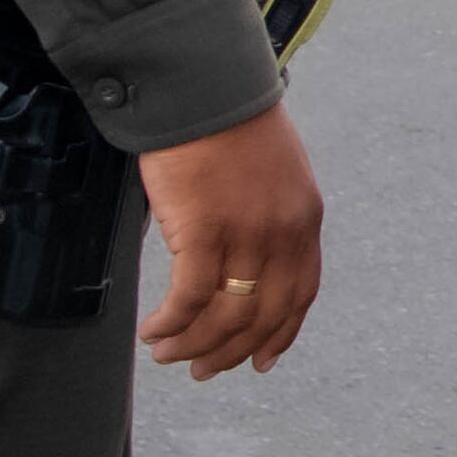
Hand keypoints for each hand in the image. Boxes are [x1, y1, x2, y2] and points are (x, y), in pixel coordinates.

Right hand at [135, 96, 322, 379]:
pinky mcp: (203, 231)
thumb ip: (268, 216)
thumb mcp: (273, 172)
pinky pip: (188, 299)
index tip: (260, 362)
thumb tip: (240, 258)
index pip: (300, 295)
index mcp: (304, 220)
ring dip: (193, 344)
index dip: (280, 335)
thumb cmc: (227, 121)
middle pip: (262, 317)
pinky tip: (152, 330)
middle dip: (230, 353)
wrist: (204, 86)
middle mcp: (283, 234)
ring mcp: (245, 235)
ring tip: (167, 353)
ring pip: (224, 316)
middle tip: (201, 371)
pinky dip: (170, 323)